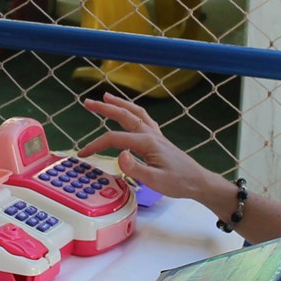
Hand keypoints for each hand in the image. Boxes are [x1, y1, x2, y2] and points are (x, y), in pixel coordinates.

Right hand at [76, 93, 224, 202]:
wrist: (197, 182)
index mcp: (146, 142)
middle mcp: (150, 134)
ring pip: (135, 113)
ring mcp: (155, 134)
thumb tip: (119, 155)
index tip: (83, 154)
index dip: (96, 145)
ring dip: (119, 103)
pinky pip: (143, 118)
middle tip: (87, 103)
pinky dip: (133, 111)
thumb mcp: (155, 180)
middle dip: (105, 108)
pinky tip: (128, 111)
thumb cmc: (178, 183)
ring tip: (106, 97)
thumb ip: (135, 168)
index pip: (115, 139)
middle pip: (124, 116)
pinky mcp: (159, 139)